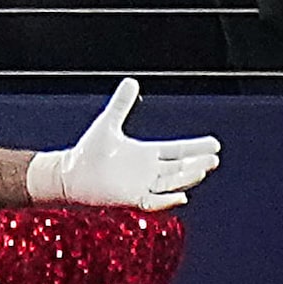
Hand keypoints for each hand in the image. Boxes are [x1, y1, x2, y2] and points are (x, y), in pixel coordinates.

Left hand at [25, 79, 220, 210]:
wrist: (68, 174)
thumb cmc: (88, 151)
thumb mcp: (108, 124)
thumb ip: (121, 104)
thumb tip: (131, 81)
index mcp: (146, 154)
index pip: (177, 150)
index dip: (196, 147)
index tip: (215, 144)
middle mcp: (147, 171)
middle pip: (179, 168)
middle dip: (197, 164)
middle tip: (214, 159)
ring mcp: (140, 186)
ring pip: (171, 184)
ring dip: (186, 178)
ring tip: (202, 170)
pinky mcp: (129, 199)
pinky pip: (153, 202)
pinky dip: (166, 201)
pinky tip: (181, 196)